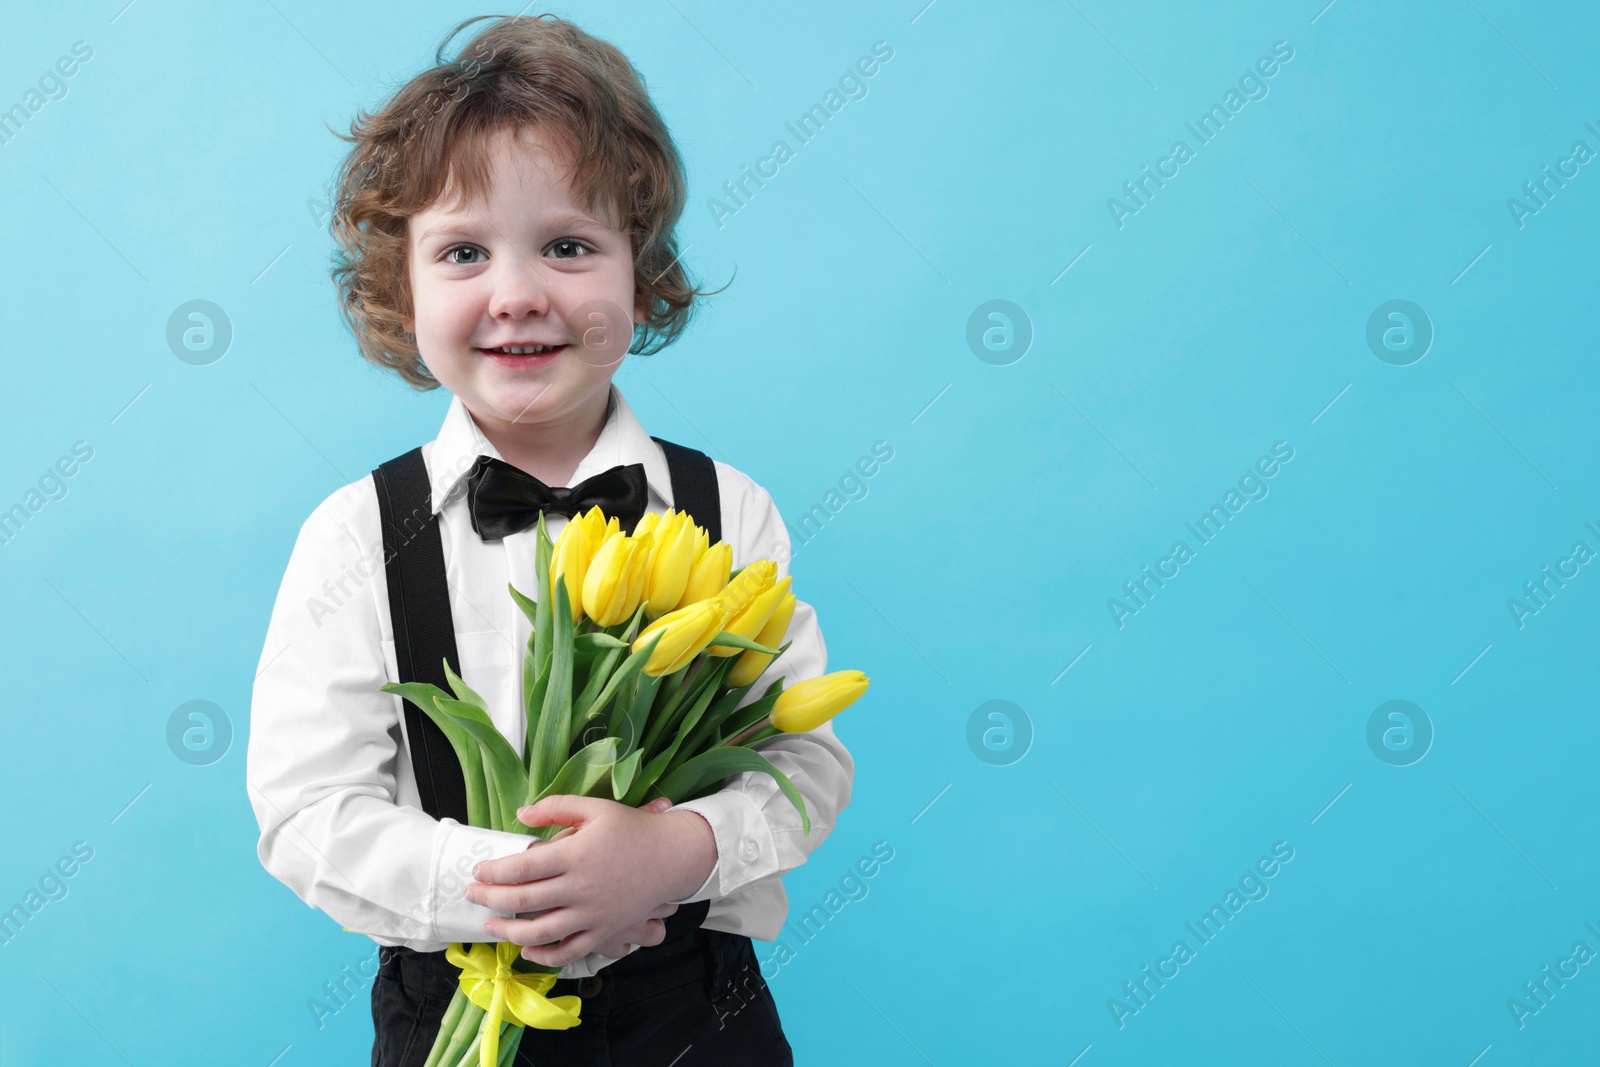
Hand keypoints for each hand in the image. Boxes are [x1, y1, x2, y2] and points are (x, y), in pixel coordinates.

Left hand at [467, 794, 717, 966]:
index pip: (521, 867)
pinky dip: (544, 955)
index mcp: (576, 854)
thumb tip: (519, 813)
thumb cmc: (632, 829)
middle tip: (472, 894)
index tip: (478, 870)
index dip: (493, 871)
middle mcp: (581, 887)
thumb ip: (556, 807)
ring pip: (540, 931)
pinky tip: (526, 949)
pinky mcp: (605, 932)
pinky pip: (569, 951)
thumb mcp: (595, 807)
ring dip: (508, 931)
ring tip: (489, 925)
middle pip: (523, 899)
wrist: (673, 856)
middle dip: (490, 898)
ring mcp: (593, 914)